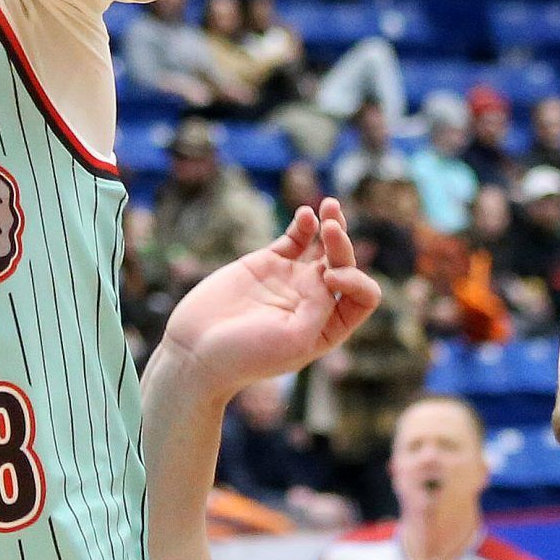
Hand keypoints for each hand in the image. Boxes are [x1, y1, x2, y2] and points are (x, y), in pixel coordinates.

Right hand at [158, 200, 378, 403]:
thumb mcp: (293, 340)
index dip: (355, 279)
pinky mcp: (268, 263)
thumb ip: (319, 308)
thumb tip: (330, 274)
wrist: (196, 349)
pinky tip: (305, 215)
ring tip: (330, 205)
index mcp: (328, 327)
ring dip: (333, 225)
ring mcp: (292, 280)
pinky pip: (295, 238)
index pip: (362, 296)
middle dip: (342, 244)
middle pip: (345, 264)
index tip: (328, 277)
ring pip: (324, 246)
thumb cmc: (246, 355)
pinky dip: (304, 224)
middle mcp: (315, 302)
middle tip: (330, 228)